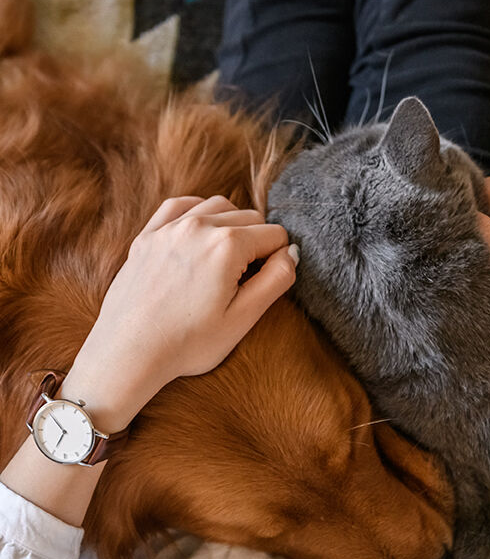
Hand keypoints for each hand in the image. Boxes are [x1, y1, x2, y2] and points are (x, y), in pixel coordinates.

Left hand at [61, 195, 298, 430]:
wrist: (129, 353)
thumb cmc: (187, 343)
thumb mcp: (243, 318)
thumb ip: (276, 280)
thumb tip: (291, 252)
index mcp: (227, 245)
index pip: (275, 235)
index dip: (278, 259)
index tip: (263, 284)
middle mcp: (199, 226)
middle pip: (249, 217)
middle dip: (257, 242)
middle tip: (246, 279)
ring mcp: (169, 228)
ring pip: (217, 206)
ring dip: (231, 225)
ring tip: (226, 260)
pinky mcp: (147, 236)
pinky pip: (180, 206)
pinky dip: (197, 213)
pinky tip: (201, 234)